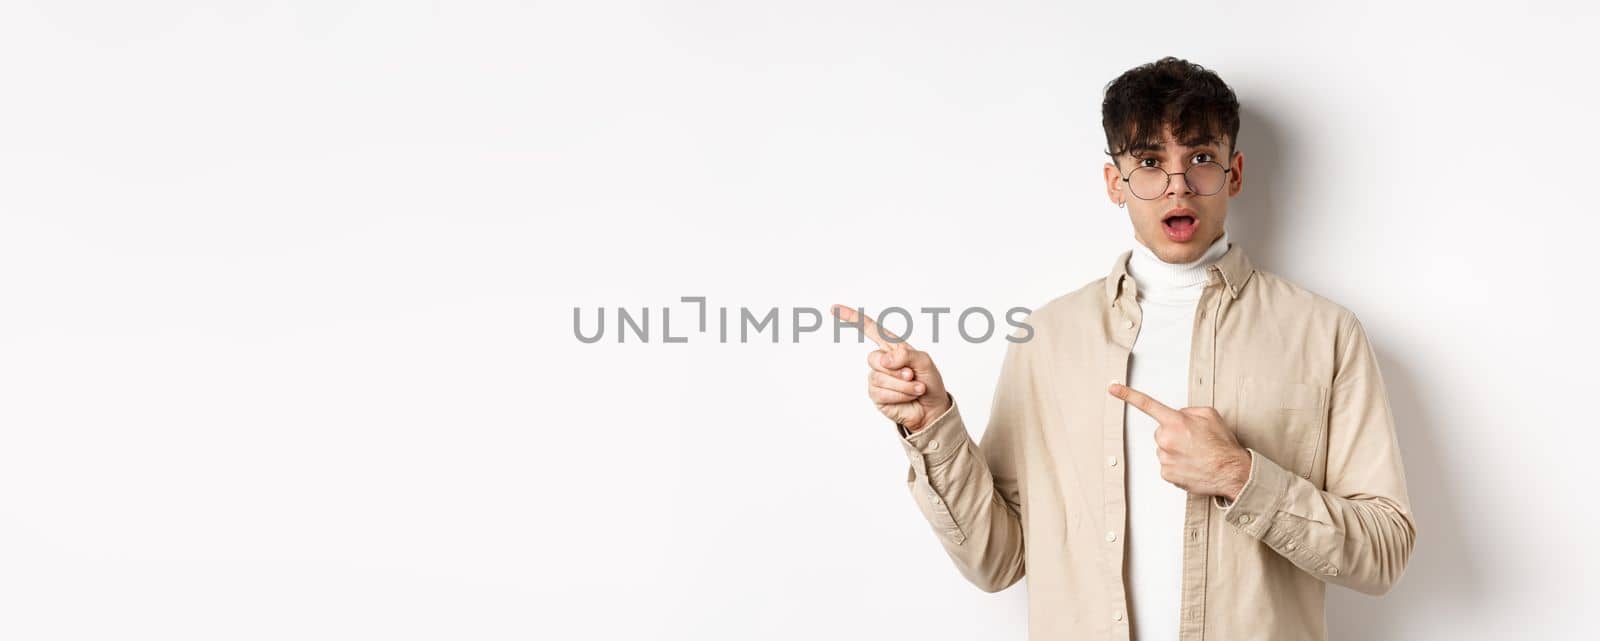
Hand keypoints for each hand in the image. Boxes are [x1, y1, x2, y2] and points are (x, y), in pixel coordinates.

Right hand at [832, 304, 949, 431]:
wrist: (932, 407)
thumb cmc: (929, 380)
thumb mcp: (924, 361)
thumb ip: (906, 354)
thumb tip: (884, 360)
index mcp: (892, 346)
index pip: (869, 328)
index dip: (851, 318)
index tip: (834, 309)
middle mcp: (881, 361)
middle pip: (874, 358)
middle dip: (896, 369)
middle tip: (912, 375)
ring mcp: (877, 378)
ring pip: (879, 378)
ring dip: (903, 385)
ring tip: (916, 388)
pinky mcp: (877, 395)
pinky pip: (882, 393)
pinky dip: (900, 395)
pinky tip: (909, 397)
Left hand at [1108, 382, 1251, 500]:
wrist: (1232, 473)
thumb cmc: (1222, 445)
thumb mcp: (1210, 415)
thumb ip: (1188, 411)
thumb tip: (1177, 416)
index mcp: (1176, 422)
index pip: (1147, 404)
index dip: (1127, 395)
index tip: (1113, 388)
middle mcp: (1166, 439)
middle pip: (1161, 431)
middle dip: (1174, 434)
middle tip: (1194, 441)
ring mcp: (1164, 458)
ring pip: (1164, 449)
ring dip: (1176, 450)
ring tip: (1196, 455)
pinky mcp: (1166, 474)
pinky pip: (1167, 464)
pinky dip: (1177, 465)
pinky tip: (1192, 465)